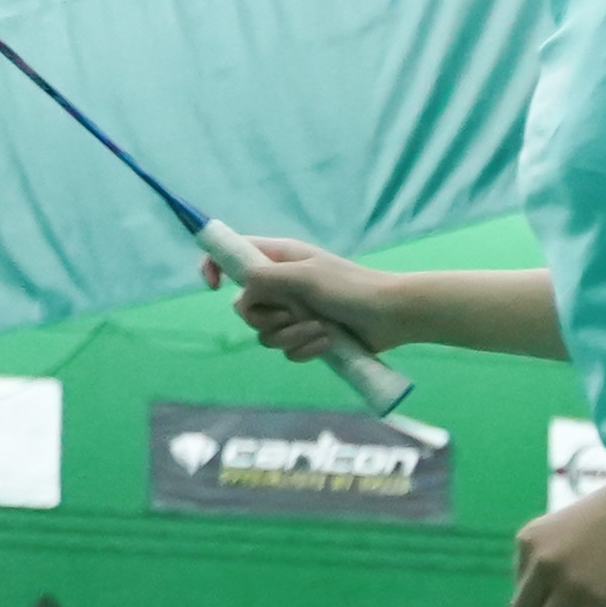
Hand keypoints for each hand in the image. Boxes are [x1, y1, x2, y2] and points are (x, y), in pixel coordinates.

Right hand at [205, 230, 392, 364]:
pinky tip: (328, 342)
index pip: (233, 256)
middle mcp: (281, 285)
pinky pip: (286, 350)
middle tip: (294, 312)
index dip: (214, 266)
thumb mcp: (306, 276)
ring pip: (263, 333)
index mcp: (279, 259)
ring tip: (320, 329)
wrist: (392, 315)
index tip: (212, 286)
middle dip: (266, 316)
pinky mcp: (306, 336)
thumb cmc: (352, 287)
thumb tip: (238, 284)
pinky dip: (304, 348)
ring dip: (290, 335)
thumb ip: (266, 277)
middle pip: (243, 307)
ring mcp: (293, 312)